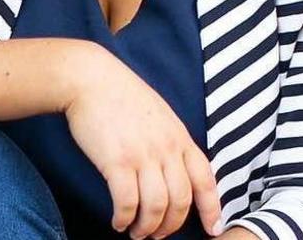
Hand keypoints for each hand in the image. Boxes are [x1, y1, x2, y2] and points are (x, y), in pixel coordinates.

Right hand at [61, 44, 222, 237]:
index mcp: (180, 137)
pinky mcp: (117, 161)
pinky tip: (118, 221)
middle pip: (180, 201)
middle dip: (171, 226)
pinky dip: (124, 218)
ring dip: (147, 228)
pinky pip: (127, 202)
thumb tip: (175, 169)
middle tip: (157, 235)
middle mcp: (166, 148)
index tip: (213, 228)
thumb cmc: (120, 95)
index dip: (212, 209)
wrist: (90, 78)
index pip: (205, 180)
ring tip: (136, 233)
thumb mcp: (159, 114)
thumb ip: (171, 140)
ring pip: (156, 207)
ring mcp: (143, 155)